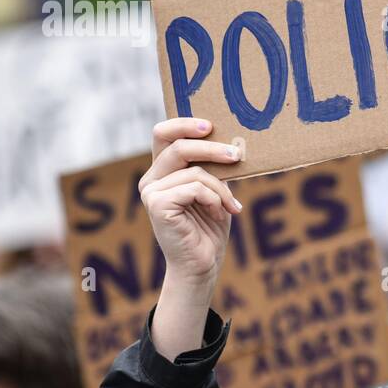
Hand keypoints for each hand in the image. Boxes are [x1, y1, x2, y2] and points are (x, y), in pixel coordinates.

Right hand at [141, 118, 242, 357]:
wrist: (202, 263)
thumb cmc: (210, 227)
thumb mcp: (214, 190)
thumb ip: (212, 166)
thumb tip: (231, 141)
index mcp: (162, 170)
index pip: (163, 134)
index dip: (183, 124)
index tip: (211, 125)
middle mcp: (151, 178)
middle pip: (178, 146)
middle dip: (212, 148)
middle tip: (237, 155)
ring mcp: (150, 191)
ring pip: (194, 171)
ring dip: (221, 188)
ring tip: (231, 206)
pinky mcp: (156, 204)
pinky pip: (194, 187)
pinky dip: (213, 199)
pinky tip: (219, 213)